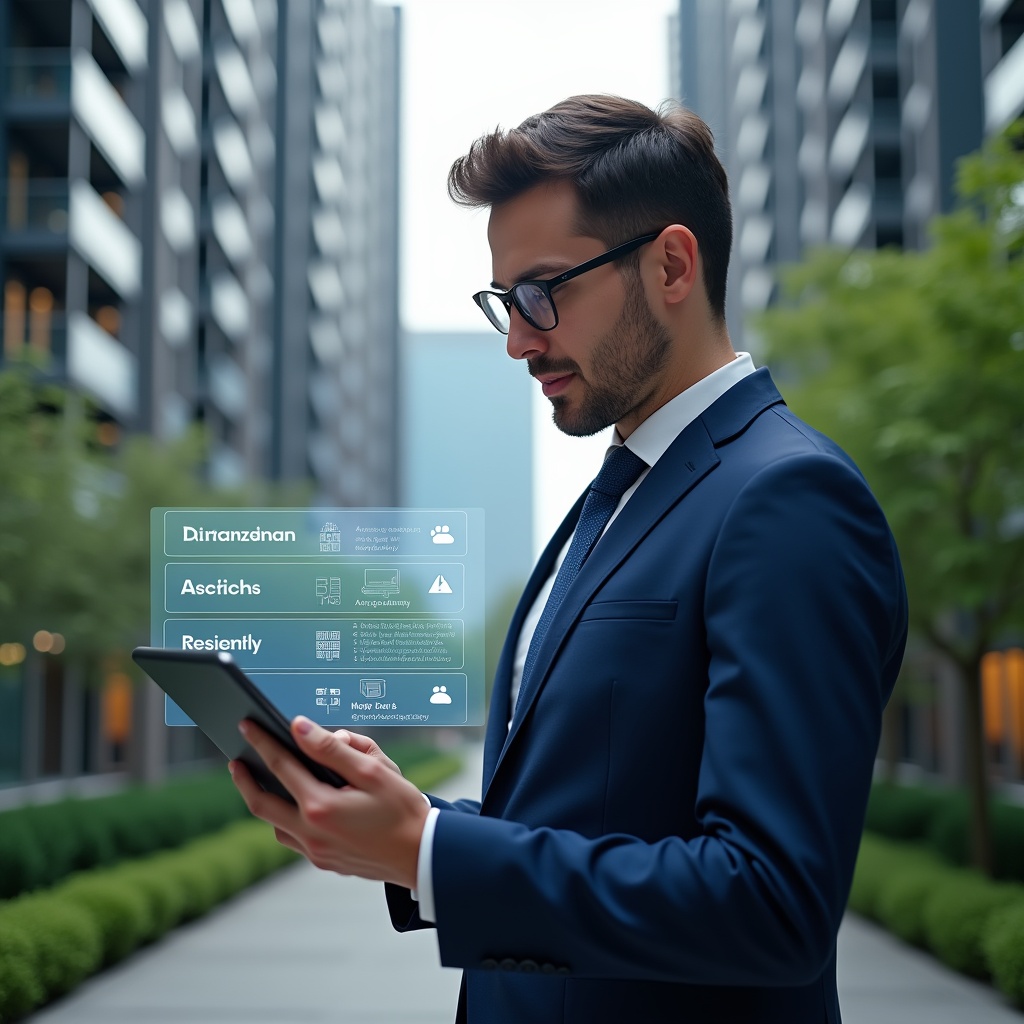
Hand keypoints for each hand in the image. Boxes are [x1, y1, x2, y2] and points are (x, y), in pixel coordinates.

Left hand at [228, 716, 427, 888]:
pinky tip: (292, 806)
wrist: (422, 854)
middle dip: (245, 779)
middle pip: (262, 803)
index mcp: (321, 807)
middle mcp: (312, 833)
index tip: (246, 725)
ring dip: (264, 802)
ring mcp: (315, 852)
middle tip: (235, 760)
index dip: (262, 742)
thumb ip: (334, 748)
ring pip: (275, 826)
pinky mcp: (323, 862)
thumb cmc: (403, 809)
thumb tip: (300, 728)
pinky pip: (292, 839)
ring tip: (260, 781)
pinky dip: (284, 820)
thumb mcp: (374, 770)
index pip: (282, 766)